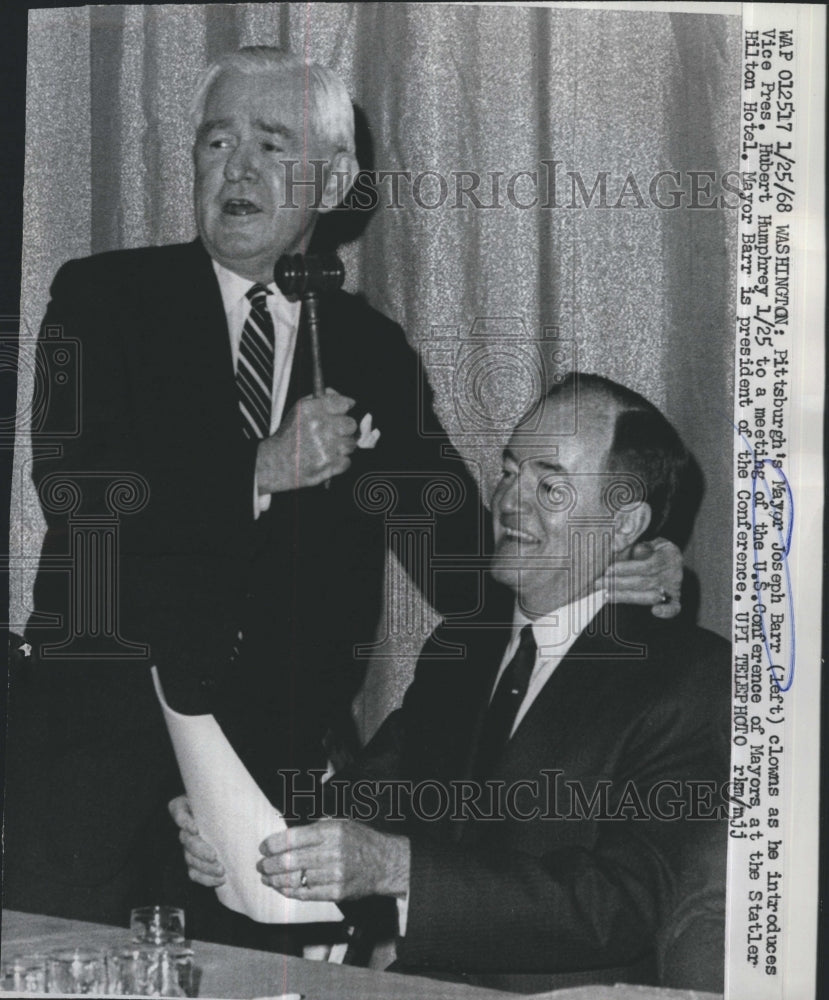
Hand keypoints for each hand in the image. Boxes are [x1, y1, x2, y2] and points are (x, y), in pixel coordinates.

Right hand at [168, 796, 225, 887]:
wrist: (227, 812)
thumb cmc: (224, 800)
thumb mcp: (223, 793)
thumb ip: (227, 794)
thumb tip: (242, 794)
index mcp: (186, 807)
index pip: (179, 812)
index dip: (184, 821)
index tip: (195, 829)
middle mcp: (185, 827)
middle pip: (187, 840)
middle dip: (200, 850)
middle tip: (214, 856)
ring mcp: (188, 845)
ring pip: (190, 858)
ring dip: (205, 867)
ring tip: (221, 871)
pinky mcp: (194, 860)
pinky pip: (194, 872)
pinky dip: (206, 878)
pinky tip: (220, 880)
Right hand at [256, 389, 357, 492]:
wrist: (277, 463)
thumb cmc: (291, 435)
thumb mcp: (300, 410)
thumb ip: (323, 399)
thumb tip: (349, 401)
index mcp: (310, 409)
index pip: (343, 404)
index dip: (345, 408)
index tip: (344, 412)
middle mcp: (318, 426)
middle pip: (351, 424)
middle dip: (345, 429)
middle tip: (336, 433)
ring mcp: (325, 446)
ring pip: (351, 444)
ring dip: (343, 447)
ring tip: (329, 448)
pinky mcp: (328, 465)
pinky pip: (347, 461)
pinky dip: (339, 462)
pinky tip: (327, 459)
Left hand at [257, 819, 409, 902]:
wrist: (384, 863)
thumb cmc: (359, 841)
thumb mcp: (339, 823)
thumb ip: (314, 829)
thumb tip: (284, 836)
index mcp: (330, 831)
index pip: (292, 838)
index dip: (272, 844)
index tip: (263, 848)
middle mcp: (332, 852)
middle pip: (289, 861)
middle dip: (268, 864)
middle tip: (260, 865)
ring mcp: (334, 875)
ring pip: (294, 879)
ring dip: (275, 880)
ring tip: (266, 878)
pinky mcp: (336, 893)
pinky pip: (305, 894)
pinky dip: (289, 892)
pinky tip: (281, 888)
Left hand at [603, 537, 682, 617]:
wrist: (673, 557)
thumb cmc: (654, 549)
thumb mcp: (647, 540)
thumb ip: (633, 542)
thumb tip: (616, 544)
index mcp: (667, 555)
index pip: (645, 565)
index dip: (626, 569)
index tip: (608, 570)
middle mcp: (673, 572)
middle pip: (644, 582)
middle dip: (618, 584)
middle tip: (599, 584)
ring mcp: (674, 587)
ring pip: (650, 596)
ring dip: (627, 597)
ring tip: (607, 595)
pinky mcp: (675, 599)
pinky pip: (674, 608)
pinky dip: (667, 611)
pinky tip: (655, 612)